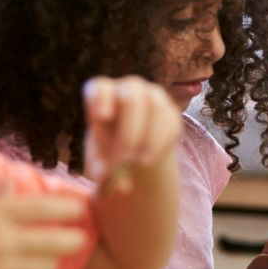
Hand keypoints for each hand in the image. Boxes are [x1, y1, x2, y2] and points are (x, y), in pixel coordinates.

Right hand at [0, 194, 87, 268]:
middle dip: (70, 241)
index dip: (63, 208)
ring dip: (48, 263)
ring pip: (45, 267)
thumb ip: (3, 203)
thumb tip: (31, 190)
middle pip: (52, 241)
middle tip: (80, 240)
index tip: (80, 209)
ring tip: (48, 261)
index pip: (39, 207)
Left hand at [82, 76, 181, 193]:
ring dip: (148, 136)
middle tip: (123, 158)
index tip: (103, 117)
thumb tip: (114, 181)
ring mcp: (152, 97)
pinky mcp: (170, 111)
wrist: (133, 152)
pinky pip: (169, 122)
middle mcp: (128, 89)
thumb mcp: (97, 161)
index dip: (101, 98)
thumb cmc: (107, 152)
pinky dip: (159, 142)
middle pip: (130, 96)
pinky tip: (149, 159)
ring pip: (154, 107)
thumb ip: (100, 169)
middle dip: (128, 128)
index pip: (100, 87)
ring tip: (139, 162)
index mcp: (102, 95)